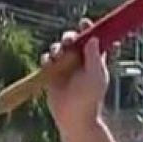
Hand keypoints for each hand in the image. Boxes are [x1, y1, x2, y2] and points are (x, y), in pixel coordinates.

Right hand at [42, 18, 108, 137]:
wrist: (74, 118)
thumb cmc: (90, 98)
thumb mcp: (96, 76)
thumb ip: (95, 57)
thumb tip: (93, 38)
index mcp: (94, 59)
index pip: (92, 38)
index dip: (88, 29)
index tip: (84, 23)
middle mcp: (80, 61)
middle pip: (73, 40)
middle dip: (69, 37)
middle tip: (68, 41)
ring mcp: (66, 68)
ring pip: (58, 48)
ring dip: (57, 48)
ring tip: (58, 56)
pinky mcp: (52, 75)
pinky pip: (47, 61)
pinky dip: (47, 59)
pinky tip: (49, 64)